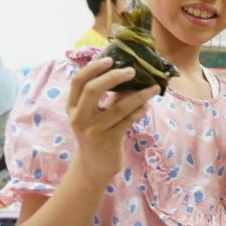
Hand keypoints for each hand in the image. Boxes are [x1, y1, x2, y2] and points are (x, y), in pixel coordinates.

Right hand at [68, 57, 158, 184]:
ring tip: (153, 87)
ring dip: (139, 95)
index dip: (92, 68)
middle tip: (131, 70)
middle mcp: (79, 117)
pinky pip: (127, 121)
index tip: (110, 59)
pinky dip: (139, 111)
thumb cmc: (97, 133)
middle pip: (92, 90)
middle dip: (113, 77)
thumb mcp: (94, 114)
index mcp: (73, 106)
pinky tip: (148, 105)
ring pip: (118, 107)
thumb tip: (128, 75)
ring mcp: (93, 129)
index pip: (77, 81)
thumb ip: (106, 97)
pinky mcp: (108, 140)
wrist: (94, 166)